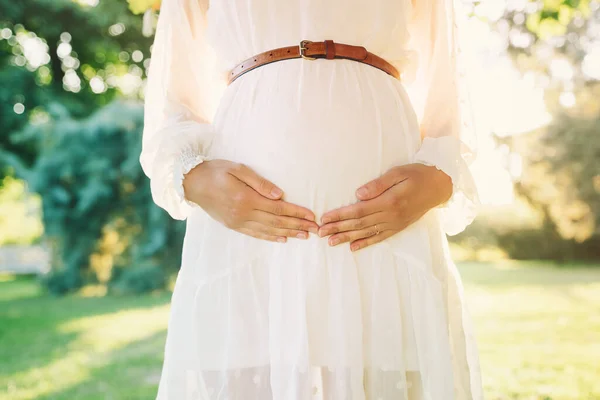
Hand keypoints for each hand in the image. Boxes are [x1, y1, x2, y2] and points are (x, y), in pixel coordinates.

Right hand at [183, 160, 318, 242]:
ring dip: (289, 233)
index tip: (312, 216)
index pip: (278, 209)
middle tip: (316, 229)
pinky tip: (283, 238)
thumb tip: (280, 195)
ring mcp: (238, 222)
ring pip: (268, 231)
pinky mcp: (233, 226)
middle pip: (277, 223)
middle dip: (298, 225)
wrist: (192, 183)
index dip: (297, 213)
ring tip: (305, 235)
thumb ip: (259, 182)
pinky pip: (256, 234)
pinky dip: (271, 237)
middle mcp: (243, 214)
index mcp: (246, 199)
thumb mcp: (238, 169)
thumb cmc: (216, 171)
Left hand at [318, 163, 452, 250]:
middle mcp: (391, 216)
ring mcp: (395, 224)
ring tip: (331, 242)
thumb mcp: (398, 173)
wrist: (439, 186)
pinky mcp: (398, 227)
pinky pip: (380, 237)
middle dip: (338, 228)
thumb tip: (358, 194)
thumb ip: (378, 184)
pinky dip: (366, 243)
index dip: (340, 215)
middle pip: (359, 224)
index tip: (324, 218)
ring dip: (347, 238)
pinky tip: (353, 248)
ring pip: (367, 233)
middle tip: (320, 233)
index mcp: (389, 202)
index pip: (358, 211)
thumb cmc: (417, 174)